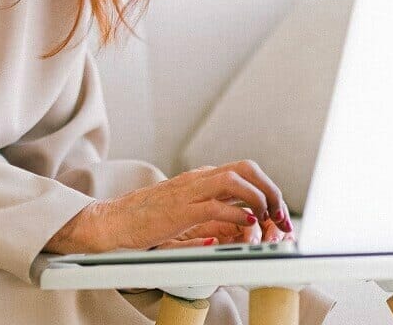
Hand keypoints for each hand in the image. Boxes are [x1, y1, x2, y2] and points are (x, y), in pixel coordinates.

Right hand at [44, 160, 292, 253]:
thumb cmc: (144, 220)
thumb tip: (235, 224)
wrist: (110, 221)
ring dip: (259, 198)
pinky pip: (215, 204)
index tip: (279, 213)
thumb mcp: (182, 212)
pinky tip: (247, 223)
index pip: (244, 170)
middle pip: (246, 168)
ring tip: (269, 219)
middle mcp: (197, 179)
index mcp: (200, 178)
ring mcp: (188, 192)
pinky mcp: (179, 210)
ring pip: (235, 180)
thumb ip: (208, 213)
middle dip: (270, 189)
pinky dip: (236, 212)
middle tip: (281, 215)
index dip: (268, 189)